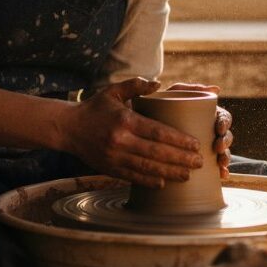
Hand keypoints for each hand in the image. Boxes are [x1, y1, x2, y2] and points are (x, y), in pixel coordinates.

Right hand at [61, 78, 203, 187]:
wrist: (67, 128)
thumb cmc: (95, 108)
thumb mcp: (113, 91)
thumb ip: (136, 85)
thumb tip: (158, 84)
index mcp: (125, 120)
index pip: (157, 132)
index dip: (179, 140)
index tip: (195, 144)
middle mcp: (120, 140)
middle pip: (156, 153)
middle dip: (180, 159)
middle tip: (199, 161)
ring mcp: (114, 157)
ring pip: (147, 168)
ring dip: (170, 173)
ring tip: (188, 175)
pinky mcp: (109, 169)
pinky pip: (133, 177)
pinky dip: (149, 181)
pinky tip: (164, 183)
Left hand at [166, 83, 233, 178]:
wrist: (141, 125)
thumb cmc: (159, 106)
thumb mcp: (173, 94)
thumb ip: (190, 88)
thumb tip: (217, 89)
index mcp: (207, 115)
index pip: (223, 118)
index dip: (225, 124)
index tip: (218, 129)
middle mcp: (208, 131)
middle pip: (225, 136)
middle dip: (225, 143)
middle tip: (217, 148)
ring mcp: (205, 146)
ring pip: (222, 153)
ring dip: (226, 158)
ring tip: (221, 164)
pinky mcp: (198, 160)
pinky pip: (214, 167)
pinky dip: (221, 171)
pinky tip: (222, 175)